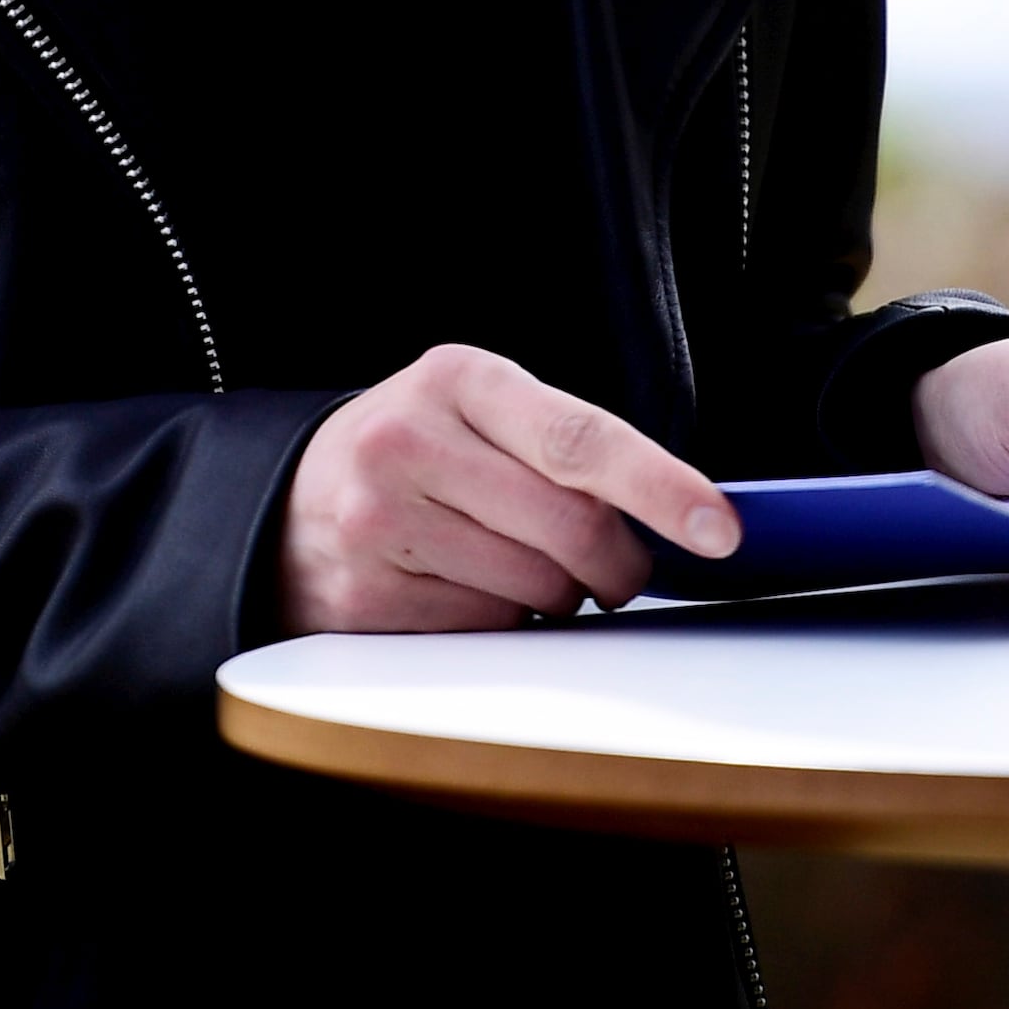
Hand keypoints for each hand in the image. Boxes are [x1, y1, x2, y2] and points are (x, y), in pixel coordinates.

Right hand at [274, 344, 741, 633]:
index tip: (717, 526)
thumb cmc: (415, 454)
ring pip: (537, 589)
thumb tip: (675, 518)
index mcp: (455, 378)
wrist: (290, 503)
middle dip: (616, 564)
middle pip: (571, 528)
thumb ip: (562, 448)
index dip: (660, 485)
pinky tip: (463, 587)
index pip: (579, 438)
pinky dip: (501, 621)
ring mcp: (380, 523)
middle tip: (614, 569)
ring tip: (506, 560)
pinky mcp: (367, 600)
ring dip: (553, 593)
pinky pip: (488, 631)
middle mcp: (408, 441)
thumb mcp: (475, 411)